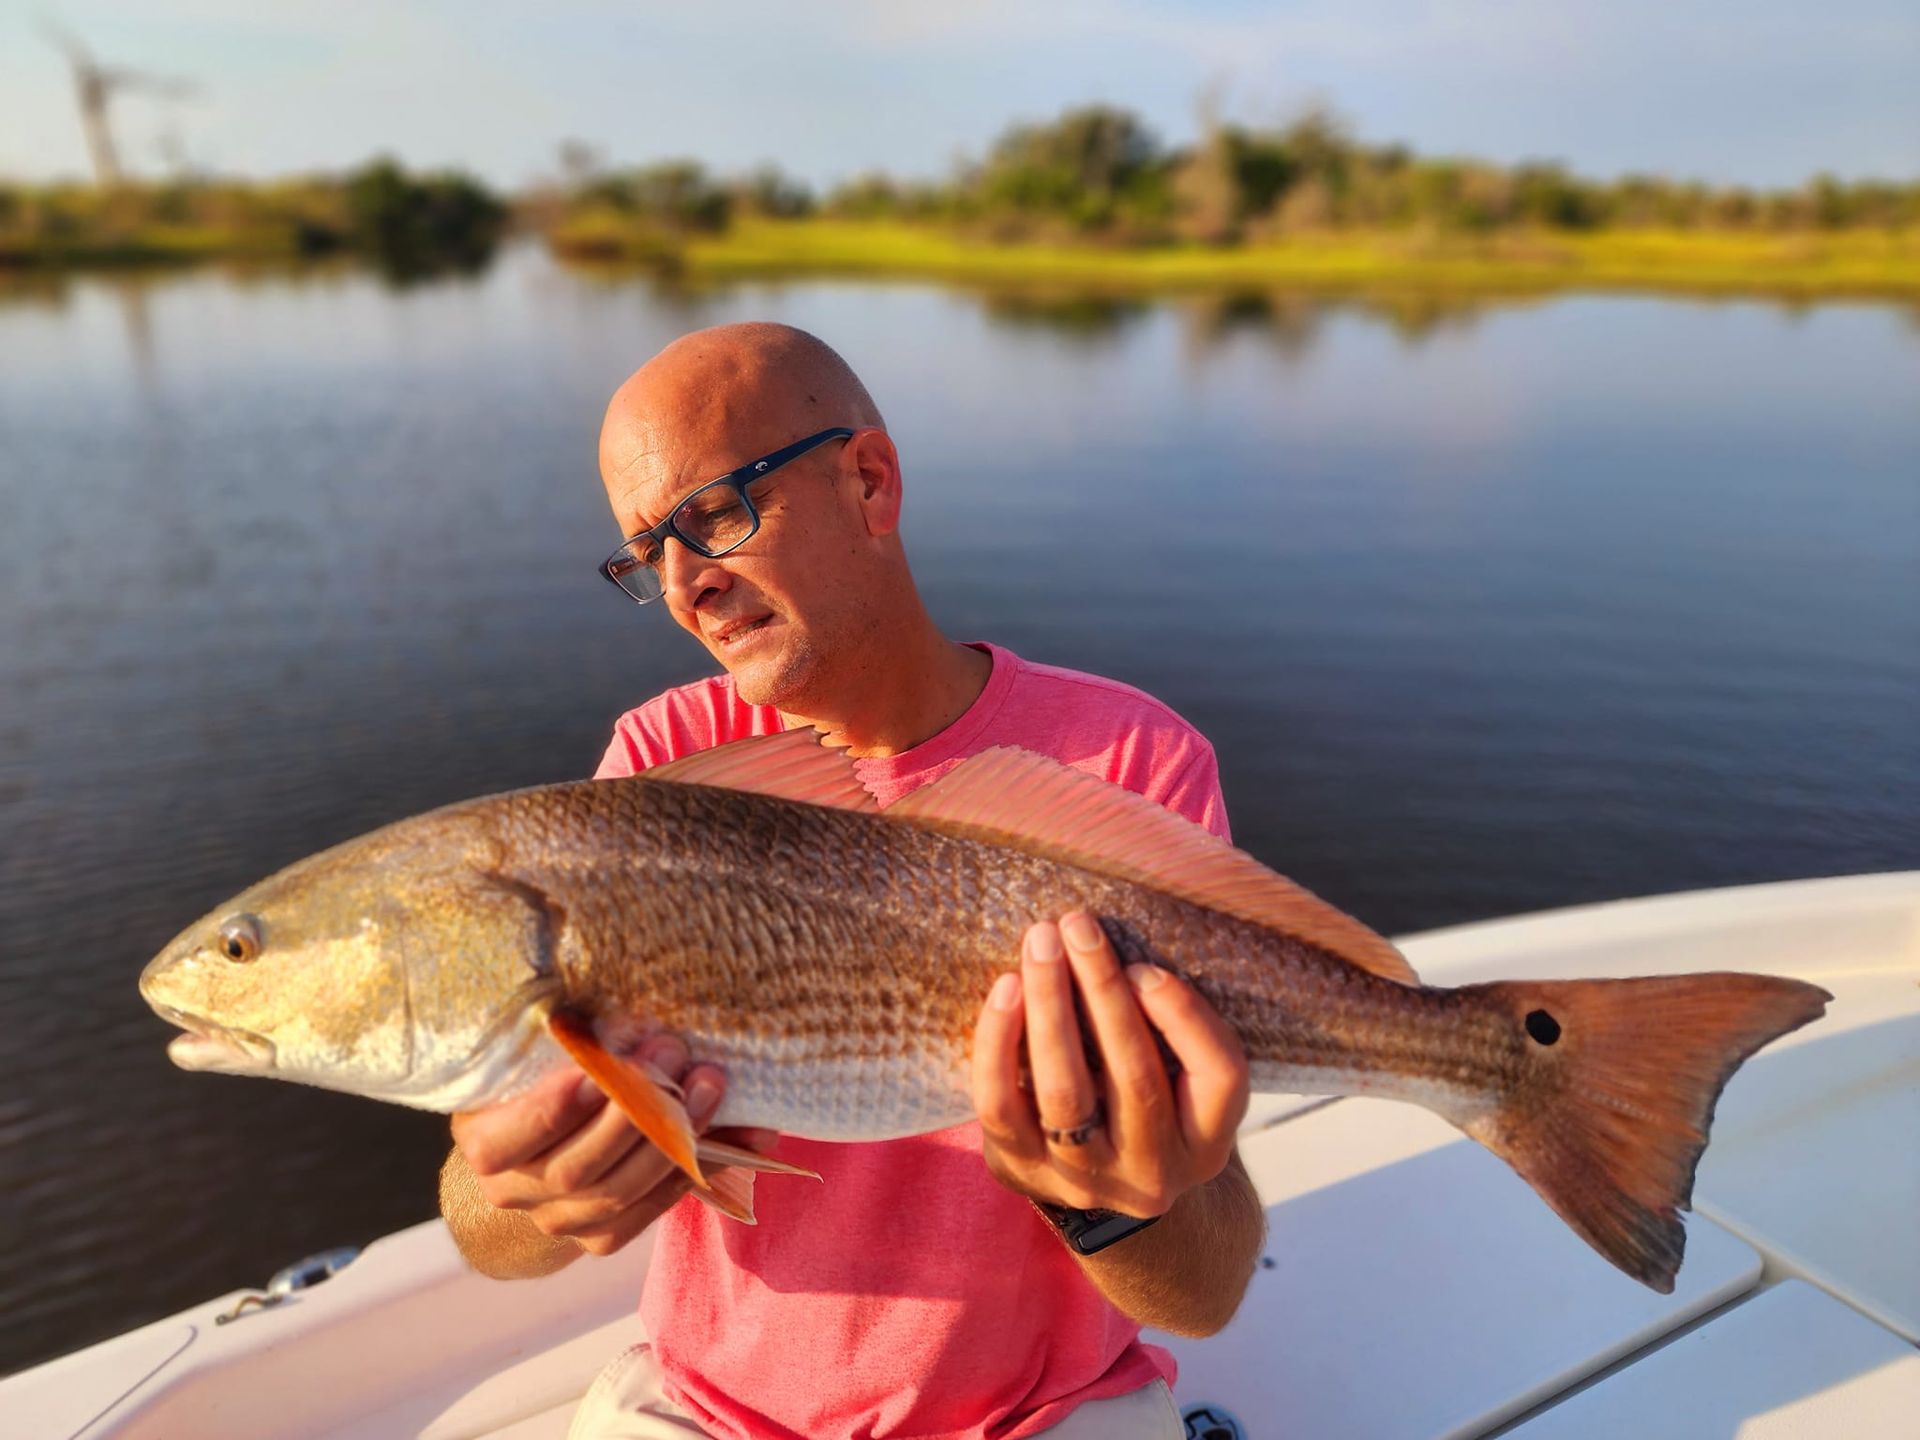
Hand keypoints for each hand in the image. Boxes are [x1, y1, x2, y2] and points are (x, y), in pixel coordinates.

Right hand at [450, 1034, 773, 1256]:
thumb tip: (621, 1009)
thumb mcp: (539, 1053)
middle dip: (633, 1110)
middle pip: (577, 1168)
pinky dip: (698, 1169)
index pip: (507, 1141)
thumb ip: (569, 1037)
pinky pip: (652, 1210)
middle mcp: (515, 1192)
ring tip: (709, 1082)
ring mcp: (560, 1221)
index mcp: (486, 1143)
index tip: (595, 1069)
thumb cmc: (545, 1075)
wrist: (544, 1143)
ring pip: (620, 1192)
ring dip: (674, 1136)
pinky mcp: (602, 1239)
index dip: (552, 1109)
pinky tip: (733, 1134)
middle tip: (673, 1051)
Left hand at [971, 912, 1249, 1217]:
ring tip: (1041, 944)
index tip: (1142, 966)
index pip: (1221, 1075)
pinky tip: (1007, 989)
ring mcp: (1086, 1181)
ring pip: (1065, 1090)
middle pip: (1134, 1075)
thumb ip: (1169, 1025)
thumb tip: (1121, 941)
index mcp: (1207, 1142)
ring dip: (1051, 1005)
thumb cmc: (1139, 1096)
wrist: (1089, 1178)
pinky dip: (999, 1042)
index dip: (1184, 1015)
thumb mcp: (1177, 1076)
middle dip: (1103, 989)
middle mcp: (1153, 1172)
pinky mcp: (1023, 1171)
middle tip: (1078, 926)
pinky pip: (1002, 1104)